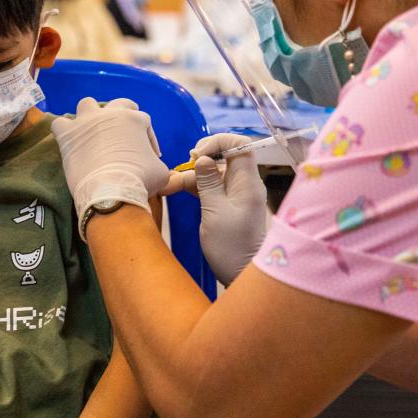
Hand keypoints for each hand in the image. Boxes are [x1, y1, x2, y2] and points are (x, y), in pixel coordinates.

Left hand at [51, 98, 169, 235]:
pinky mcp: (68, 134)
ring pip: (87, 104)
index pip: (144, 122)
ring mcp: (87, 121)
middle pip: (118, 104)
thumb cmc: (140, 181)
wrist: (111, 191)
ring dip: (90, 115)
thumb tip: (159, 169)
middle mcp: (111, 114)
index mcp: (135, 119)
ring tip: (92, 131)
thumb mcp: (161, 172)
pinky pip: (60, 124)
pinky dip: (64, 131)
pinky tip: (68, 141)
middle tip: (122, 134)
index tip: (147, 155)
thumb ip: (158, 163)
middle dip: (122, 117)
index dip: (147, 139)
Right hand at [162, 133, 267, 284]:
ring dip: (192, 177)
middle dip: (198, 162)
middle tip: (178, 173)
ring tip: (169, 186)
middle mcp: (245, 185)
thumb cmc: (231, 248)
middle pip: (223, 159)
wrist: (242, 275)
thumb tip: (203, 158)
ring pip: (214, 174)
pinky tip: (177, 190)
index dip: (218, 142)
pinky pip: (212, 188)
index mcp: (248, 183)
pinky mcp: (228, 206)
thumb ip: (208, 182)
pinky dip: (196, 188)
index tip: (197, 154)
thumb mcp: (214, 212)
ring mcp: (237, 196)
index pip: (240, 145)